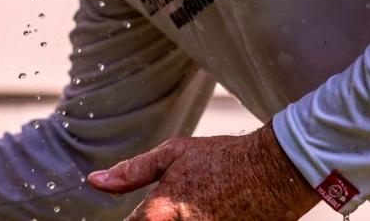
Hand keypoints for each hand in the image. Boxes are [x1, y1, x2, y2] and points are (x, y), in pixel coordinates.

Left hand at [88, 122, 317, 219]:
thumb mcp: (173, 155)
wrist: (274, 171)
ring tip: (196, 201)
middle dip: (155, 219)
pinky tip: (208, 209)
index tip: (137, 214)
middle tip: (174, 204)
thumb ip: (132, 171)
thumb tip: (95, 181)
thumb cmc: (221, 158)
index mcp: (163, 210)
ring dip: (177, 219)